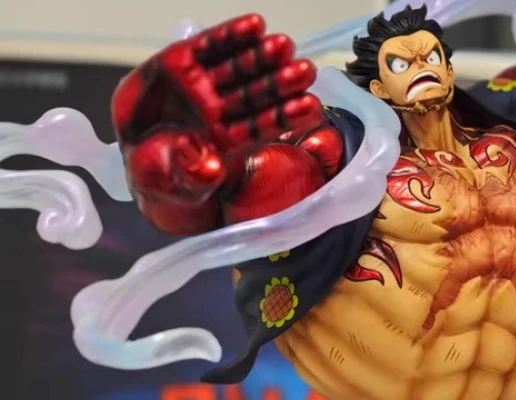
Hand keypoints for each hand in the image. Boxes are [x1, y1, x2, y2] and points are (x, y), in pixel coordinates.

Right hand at [112, 14, 322, 201]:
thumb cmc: (160, 173)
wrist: (127, 151)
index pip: (262, 127)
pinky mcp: (181, 61)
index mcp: (228, 141)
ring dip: (262, 55)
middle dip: (282, 82)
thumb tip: (211, 167)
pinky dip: (231, 34)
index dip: (286, 117)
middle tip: (306, 71)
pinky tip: (256, 25)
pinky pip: (211, 45)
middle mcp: (221, 111)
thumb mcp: (175, 182)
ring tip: (285, 45)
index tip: (310, 106)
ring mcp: (203, 84)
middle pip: (257, 94)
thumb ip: (194, 175)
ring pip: (238, 67)